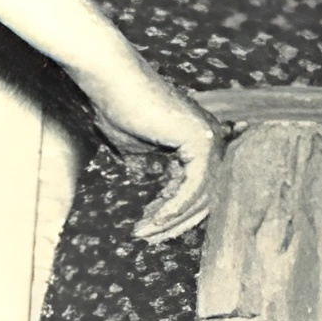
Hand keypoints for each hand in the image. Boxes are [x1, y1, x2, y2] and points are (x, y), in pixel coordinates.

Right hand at [88, 72, 218, 240]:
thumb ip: (151, 168)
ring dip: (170, 218)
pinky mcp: (202, 141)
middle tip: (147, 237)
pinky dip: (175, 206)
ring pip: (201, 195)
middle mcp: (212, 140)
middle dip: (175, 221)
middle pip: (204, 196)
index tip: (148, 227)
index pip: (196, 188)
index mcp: (199, 142)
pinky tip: (156, 219)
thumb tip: (152, 189)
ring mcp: (211, 139)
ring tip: (144, 232)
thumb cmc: (117, 109)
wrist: (109, 83)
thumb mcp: (136, 149)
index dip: (173, 212)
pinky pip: (194, 186)